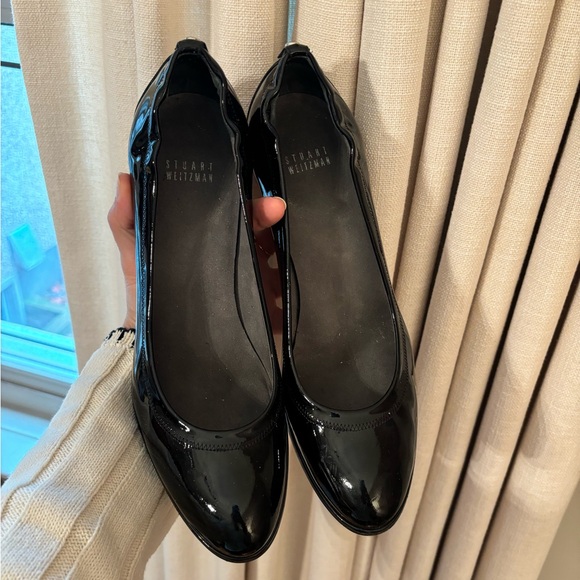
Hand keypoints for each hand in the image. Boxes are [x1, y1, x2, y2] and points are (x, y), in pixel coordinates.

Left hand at [107, 173, 285, 331]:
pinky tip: (287, 281)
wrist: (154, 340)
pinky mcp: (261, 309)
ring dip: (284, 246)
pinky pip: (282, 294)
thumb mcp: (134, 252)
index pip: (239, 213)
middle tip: (276, 209)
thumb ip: (126, 218)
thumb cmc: (146, 291)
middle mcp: (236, 256)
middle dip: (270, 217)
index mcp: (214, 239)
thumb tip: (125, 179)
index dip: (251, 202)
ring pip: (278, 257)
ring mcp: (252, 282)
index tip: (261, 196)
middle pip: (263, 231)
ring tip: (285, 242)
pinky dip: (288, 287)